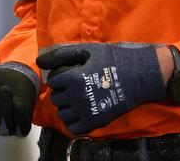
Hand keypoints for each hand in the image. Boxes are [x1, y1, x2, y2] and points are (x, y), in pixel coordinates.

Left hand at [37, 43, 165, 134]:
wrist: (140, 75)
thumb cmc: (113, 59)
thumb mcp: (87, 51)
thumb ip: (61, 56)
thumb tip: (39, 61)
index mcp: (73, 77)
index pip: (53, 81)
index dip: (61, 76)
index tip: (71, 74)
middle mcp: (77, 96)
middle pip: (56, 98)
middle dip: (63, 91)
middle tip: (76, 86)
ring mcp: (86, 110)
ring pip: (63, 114)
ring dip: (68, 106)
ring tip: (79, 99)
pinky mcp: (96, 121)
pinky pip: (74, 128)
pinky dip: (75, 121)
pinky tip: (83, 111)